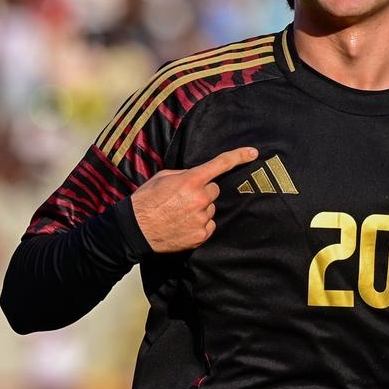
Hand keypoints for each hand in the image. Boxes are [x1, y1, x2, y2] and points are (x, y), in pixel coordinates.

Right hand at [131, 147, 257, 252]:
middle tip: (183, 199)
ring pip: (211, 209)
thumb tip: (199, 176)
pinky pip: (209, 225)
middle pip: (214, 190)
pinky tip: (183, 224)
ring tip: (179, 213)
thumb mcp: (163, 177)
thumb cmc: (146, 200)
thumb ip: (185, 174)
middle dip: (202, 192)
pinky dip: (200, 224)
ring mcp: (202, 218)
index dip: (239, 156)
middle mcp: (200, 199)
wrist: (135, 229)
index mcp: (191, 180)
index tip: (254, 153)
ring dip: (201, 209)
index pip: (220, 164)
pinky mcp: (201, 235)